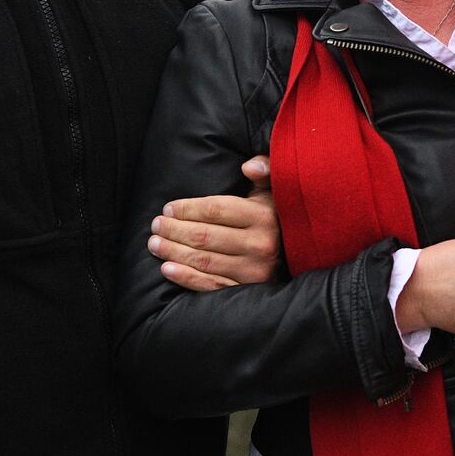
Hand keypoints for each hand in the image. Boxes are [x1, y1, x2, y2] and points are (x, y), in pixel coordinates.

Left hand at [148, 155, 280, 290]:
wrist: (299, 253)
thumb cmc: (277, 216)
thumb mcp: (273, 190)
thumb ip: (264, 171)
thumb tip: (248, 166)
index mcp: (263, 216)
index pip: (216, 210)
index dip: (187, 208)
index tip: (168, 208)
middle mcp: (259, 243)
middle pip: (205, 236)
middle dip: (174, 230)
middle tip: (156, 225)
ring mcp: (254, 269)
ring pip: (204, 260)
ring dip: (174, 251)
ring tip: (154, 244)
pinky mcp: (248, 289)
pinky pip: (211, 285)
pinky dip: (186, 277)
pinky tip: (167, 269)